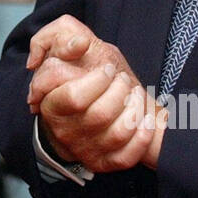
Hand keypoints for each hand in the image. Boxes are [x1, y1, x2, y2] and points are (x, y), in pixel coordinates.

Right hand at [27, 15, 163, 170]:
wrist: (98, 103)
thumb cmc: (84, 73)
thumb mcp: (70, 47)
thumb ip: (61, 35)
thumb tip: (76, 42)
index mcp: (51, 104)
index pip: (72, 97)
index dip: (96, 80)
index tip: (108, 69)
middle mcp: (65, 130)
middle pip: (99, 115)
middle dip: (120, 92)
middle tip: (123, 81)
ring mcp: (86, 149)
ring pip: (117, 134)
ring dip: (135, 109)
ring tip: (136, 95)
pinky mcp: (105, 162)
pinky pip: (128, 155)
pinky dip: (143, 135)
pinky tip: (146, 119)